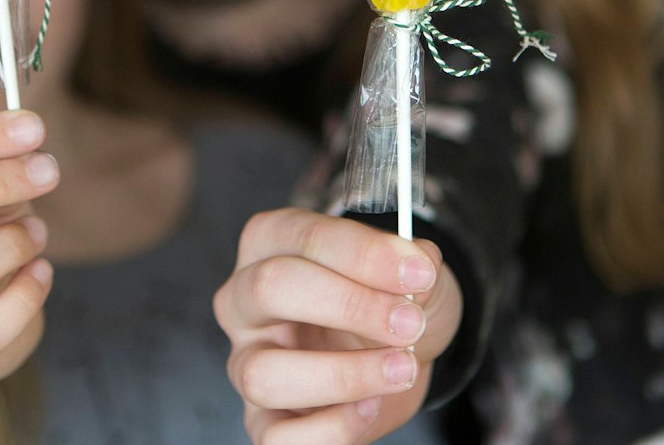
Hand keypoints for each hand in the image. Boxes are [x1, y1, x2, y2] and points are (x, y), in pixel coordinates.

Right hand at [215, 209, 462, 444]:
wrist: (400, 351)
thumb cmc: (389, 302)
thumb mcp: (412, 272)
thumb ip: (414, 265)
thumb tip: (415, 270)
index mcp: (271, 243)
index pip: (305, 238)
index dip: (364, 256)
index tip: (419, 274)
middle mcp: (244, 300)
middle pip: (270, 289)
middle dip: (351, 306)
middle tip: (409, 322)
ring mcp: (246, 361)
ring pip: (263, 374)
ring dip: (344, 375)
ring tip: (400, 369)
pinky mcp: (261, 417)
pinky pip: (277, 437)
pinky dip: (333, 428)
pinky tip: (370, 406)